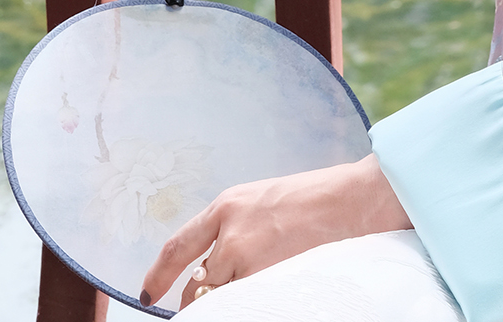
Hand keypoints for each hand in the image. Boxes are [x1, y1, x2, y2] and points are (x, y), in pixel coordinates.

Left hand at [141, 154, 411, 307]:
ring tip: (244, 299)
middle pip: (197, 283)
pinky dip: (245, 306)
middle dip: (200, 300)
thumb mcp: (266, 201)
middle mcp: (229, 232)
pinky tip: (259, 301)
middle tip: (209, 306)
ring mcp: (246, 258)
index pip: (177, 246)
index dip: (158, 274)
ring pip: (219, 297)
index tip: (149, 292)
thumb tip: (222, 258)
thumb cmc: (318, 196)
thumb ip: (239, 225)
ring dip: (225, 304)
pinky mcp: (265, 278)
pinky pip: (242, 304)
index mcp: (228, 205)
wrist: (353, 199)